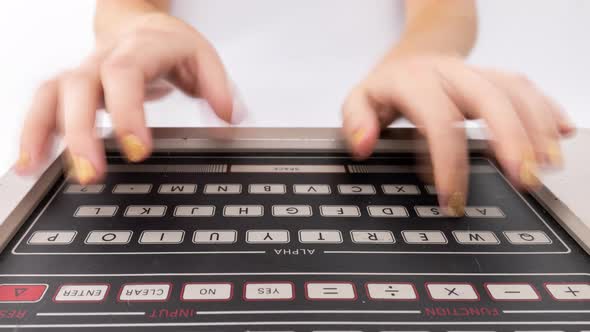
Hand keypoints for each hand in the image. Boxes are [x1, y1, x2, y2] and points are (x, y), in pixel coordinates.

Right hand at [14, 13, 234, 183]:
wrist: (137, 23)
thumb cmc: (167, 44)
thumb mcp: (200, 56)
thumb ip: (216, 86)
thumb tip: (228, 117)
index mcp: (138, 48)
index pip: (125, 75)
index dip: (127, 112)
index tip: (137, 150)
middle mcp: (103, 58)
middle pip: (80, 87)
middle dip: (82, 132)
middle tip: (92, 173)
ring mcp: (82, 72)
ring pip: (52, 95)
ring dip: (45, 133)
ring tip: (39, 169)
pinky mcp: (69, 87)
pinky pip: (43, 106)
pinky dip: (34, 134)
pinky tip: (30, 163)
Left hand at [342, 54, 574, 215]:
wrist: (411, 55)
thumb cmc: (387, 86)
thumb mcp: (359, 101)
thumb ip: (356, 122)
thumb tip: (364, 144)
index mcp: (414, 81)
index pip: (438, 120)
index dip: (448, 161)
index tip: (453, 198)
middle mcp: (450, 73)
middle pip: (489, 97)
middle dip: (511, 138)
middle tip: (523, 178)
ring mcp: (476, 73)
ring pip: (514, 91)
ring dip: (536, 127)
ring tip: (546, 165)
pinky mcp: (495, 77)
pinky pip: (526, 88)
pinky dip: (547, 110)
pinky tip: (561, 133)